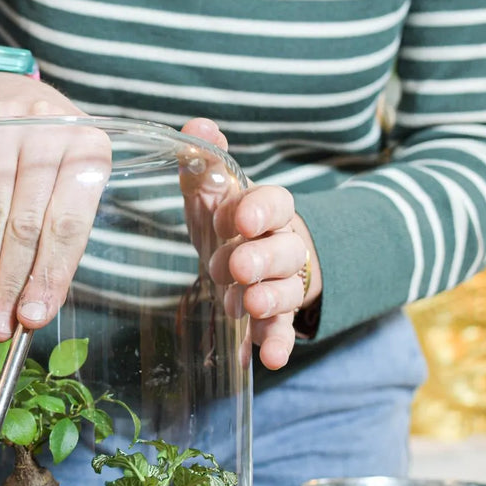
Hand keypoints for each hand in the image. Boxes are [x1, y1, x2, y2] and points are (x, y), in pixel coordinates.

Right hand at [0, 72, 111, 339]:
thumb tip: (36, 304)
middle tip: (0, 327)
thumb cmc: (46, 152)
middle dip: (12, 283)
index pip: (69, 224)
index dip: (50, 275)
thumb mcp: (69, 177)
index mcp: (90, 148)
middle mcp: (49, 134)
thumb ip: (60, 234)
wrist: (4, 90)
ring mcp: (4, 129)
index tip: (34, 318)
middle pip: (27, 225)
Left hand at [178, 118, 319, 369]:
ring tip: (244, 304)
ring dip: (268, 297)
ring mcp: (283, 283)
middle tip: (235, 267)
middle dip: (261, 258)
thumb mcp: (212, 192)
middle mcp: (281, 245)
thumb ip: (204, 163)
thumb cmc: (228, 219)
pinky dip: (277, 343)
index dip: (260, 210)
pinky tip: (267, 359)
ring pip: (287, 289)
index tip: (239, 219)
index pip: (276, 202)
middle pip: (285, 249)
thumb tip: (197, 127)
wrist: (254, 255)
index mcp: (265, 210)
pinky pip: (282, 330)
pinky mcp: (277, 316)